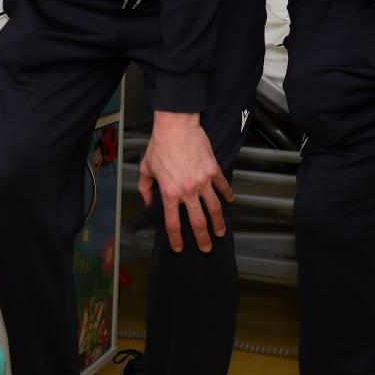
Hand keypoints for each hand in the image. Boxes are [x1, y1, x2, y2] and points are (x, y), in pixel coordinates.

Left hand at [138, 110, 232, 253]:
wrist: (176, 126)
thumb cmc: (160, 145)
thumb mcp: (145, 168)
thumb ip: (145, 188)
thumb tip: (148, 202)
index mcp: (170, 192)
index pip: (173, 223)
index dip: (176, 238)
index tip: (179, 247)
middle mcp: (188, 191)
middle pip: (198, 222)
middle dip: (203, 238)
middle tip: (206, 247)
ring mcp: (203, 181)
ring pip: (214, 208)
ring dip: (219, 222)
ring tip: (220, 231)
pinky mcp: (213, 170)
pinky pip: (223, 186)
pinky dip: (227, 195)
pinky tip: (229, 200)